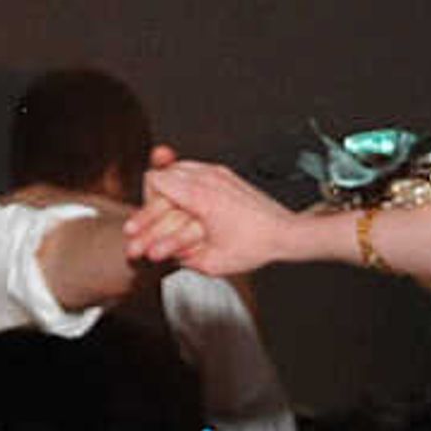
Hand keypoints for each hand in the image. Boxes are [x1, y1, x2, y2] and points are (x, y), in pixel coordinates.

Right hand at [130, 147, 283, 274]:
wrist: (285, 233)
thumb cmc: (255, 246)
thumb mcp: (212, 263)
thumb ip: (181, 255)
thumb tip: (164, 254)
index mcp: (200, 196)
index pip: (156, 180)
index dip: (146, 200)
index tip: (146, 216)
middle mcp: (208, 178)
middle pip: (165, 172)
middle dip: (154, 195)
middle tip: (149, 214)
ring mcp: (219, 173)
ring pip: (180, 167)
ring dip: (170, 186)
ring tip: (167, 207)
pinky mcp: (227, 175)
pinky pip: (197, 169)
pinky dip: (187, 182)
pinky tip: (188, 201)